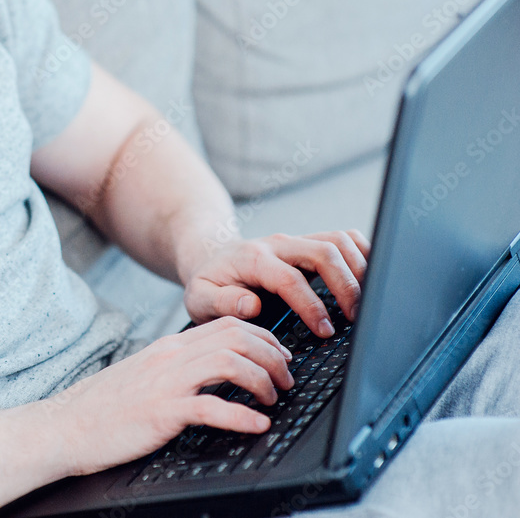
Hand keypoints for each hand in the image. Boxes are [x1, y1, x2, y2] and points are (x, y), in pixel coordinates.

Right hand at [48, 317, 293, 476]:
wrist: (65, 425)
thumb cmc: (104, 407)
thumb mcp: (146, 376)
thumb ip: (178, 369)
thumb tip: (213, 374)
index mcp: (170, 348)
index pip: (228, 325)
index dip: (265, 337)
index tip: (280, 357)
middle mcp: (172, 357)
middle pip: (238, 337)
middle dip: (273, 356)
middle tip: (286, 379)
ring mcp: (167, 383)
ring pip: (231, 363)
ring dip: (263, 381)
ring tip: (273, 400)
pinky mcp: (162, 412)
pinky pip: (212, 408)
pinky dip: (243, 417)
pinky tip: (257, 425)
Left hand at [183, 231, 370, 337]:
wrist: (211, 258)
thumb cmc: (208, 284)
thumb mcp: (199, 299)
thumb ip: (221, 303)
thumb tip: (251, 306)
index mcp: (253, 259)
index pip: (290, 278)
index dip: (311, 305)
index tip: (324, 330)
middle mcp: (279, 244)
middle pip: (324, 251)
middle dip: (346, 285)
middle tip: (356, 318)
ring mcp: (297, 241)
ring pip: (339, 240)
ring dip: (360, 268)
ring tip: (368, 301)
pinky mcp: (310, 243)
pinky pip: (344, 239)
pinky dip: (363, 254)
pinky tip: (370, 279)